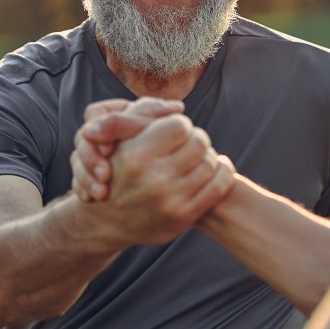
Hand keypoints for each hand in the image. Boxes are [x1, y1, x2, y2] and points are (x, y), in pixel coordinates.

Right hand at [79, 112, 235, 245]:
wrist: (107, 222)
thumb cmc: (115, 170)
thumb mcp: (116, 139)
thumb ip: (141, 114)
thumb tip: (179, 106)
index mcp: (136, 157)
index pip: (180, 125)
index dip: (179, 125)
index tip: (173, 132)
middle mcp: (154, 180)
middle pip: (199, 142)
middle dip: (195, 138)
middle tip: (187, 143)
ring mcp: (171, 202)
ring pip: (211, 163)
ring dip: (207, 155)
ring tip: (196, 157)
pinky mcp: (183, 218)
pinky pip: (219, 186)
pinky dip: (222, 172)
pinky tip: (215, 168)